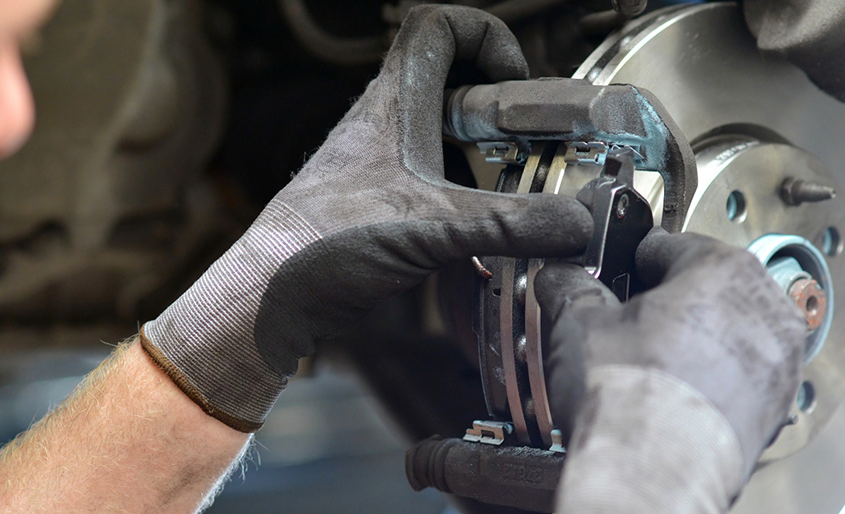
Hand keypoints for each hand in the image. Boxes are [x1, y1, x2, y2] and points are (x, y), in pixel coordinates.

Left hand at [141, 6, 591, 432]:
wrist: (269, 295)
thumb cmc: (321, 242)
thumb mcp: (434, 227)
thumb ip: (510, 224)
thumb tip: (575, 224)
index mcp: (394, 103)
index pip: (438, 26)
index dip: (486, 37)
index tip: (515, 81)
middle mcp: (386, 124)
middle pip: (450, 79)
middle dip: (498, 105)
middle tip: (529, 143)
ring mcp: (381, 163)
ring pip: (443, 133)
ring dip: (484, 153)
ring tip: (517, 187)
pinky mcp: (380, 202)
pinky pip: (434, 180)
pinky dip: (466, 195)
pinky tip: (484, 230)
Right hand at [535, 229, 806, 511]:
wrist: (653, 470)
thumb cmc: (630, 396)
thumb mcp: (578, 322)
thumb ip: (572, 287)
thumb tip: (561, 277)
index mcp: (722, 268)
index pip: (671, 245)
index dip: (632, 261)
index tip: (616, 275)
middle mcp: (764, 307)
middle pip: (709, 288)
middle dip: (670, 302)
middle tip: (628, 323)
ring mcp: (778, 361)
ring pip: (729, 333)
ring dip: (695, 341)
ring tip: (649, 363)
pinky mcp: (775, 407)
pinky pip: (740, 376)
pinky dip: (712, 379)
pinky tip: (673, 395)